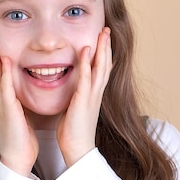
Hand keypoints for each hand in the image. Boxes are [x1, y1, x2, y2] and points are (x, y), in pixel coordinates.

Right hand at [0, 38, 38, 176]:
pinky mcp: (8, 110)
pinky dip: (4, 73)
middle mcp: (0, 102)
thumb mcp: (21, 119)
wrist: (18, 159)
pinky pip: (6, 88)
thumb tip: (22, 101)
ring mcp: (3, 105)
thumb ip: (19, 107)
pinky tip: (4, 61)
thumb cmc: (21, 141)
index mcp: (4, 104)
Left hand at [57, 27, 111, 166]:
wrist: (78, 149)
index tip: (103, 39)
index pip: (102, 70)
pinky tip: (86, 51)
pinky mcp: (83, 101)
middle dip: (106, 46)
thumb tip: (73, 91)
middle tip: (106, 29)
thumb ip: (77, 97)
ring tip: (102, 33)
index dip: (104, 54)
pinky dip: (86, 63)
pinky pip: (86, 78)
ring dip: (102, 49)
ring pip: (100, 68)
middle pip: (106, 64)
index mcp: (94, 95)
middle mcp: (96, 94)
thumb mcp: (75, 109)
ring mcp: (92, 96)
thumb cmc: (74, 132)